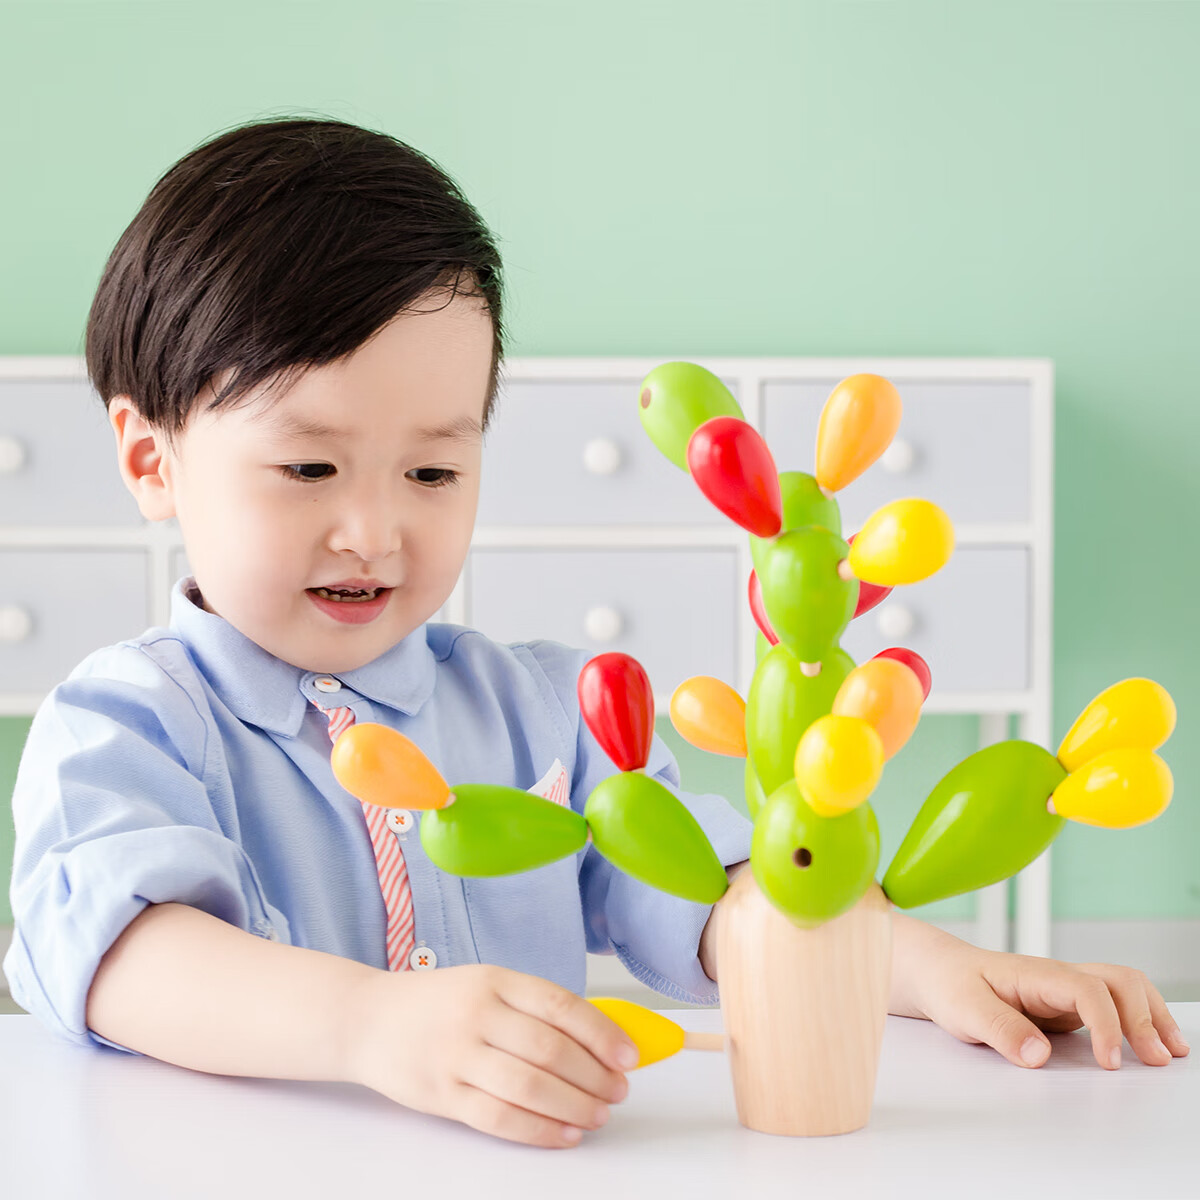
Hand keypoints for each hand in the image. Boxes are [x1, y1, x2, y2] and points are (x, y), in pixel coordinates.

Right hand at [346, 963, 637, 1147]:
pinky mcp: (442, 1094)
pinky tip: (563, 1134)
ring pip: (529, 1086)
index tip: (629, 1055)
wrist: (368, 1019)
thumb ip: (534, 1008)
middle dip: (594, 1076)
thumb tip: (601, 1038)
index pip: (561, 1005)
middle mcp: (477, 1014)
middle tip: (618, 1090)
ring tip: (598, 1114)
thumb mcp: (485, 984)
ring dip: (574, 1106)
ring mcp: (457, 1055)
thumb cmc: (439, 1003)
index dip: (602, 1033)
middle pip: (550, 1049)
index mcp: (495, 980)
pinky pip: (499, 1118)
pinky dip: (539, 1131)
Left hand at [894, 918, 1189, 1068]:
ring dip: (1150, 1014)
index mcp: (1036, 974)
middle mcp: (1057, 978)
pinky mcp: (1064, 1007)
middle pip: (1118, 980)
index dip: (1106, 1025)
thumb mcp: (962, 1008)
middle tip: (1157, 1059)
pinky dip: (1136, 1022)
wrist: (935, 970)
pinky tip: (1147, 1045)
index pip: (1087, 989)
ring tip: (1171, 1051)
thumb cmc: (948, 983)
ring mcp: (1064, 991)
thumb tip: (1038, 1056)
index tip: (1108, 1063)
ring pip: (1122, 988)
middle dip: (1145, 1017)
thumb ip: (999, 1029)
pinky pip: (1110, 1007)